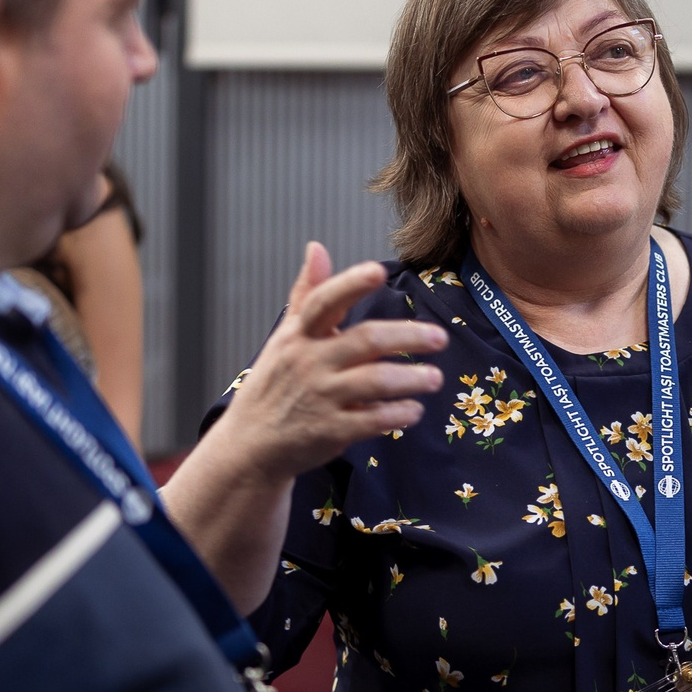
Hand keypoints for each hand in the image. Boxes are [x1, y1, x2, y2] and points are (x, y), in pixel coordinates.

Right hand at [208, 243, 448, 483]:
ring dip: (411, 378)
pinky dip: (397, 414)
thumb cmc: (275, 384)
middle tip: (440, 337)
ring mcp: (320, 398)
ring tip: (435, 378)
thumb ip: (307, 294)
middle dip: (407, 336)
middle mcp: (309, 363)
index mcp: (300, 336)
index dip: (350, 284)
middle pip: (365, 340)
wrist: (251, 444)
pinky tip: (414, 410)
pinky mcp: (330, 431)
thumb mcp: (285, 337)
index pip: (324, 303)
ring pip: (375, 382)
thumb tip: (316, 247)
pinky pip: (372, 420)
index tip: (378, 271)